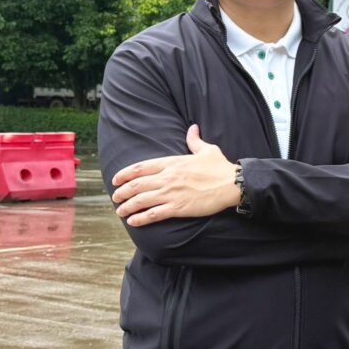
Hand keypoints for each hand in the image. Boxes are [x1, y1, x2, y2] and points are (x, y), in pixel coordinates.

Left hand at [111, 125, 240, 226]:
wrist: (232, 184)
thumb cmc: (221, 167)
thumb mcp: (207, 150)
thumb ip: (195, 140)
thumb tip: (193, 128)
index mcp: (173, 163)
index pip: (141, 167)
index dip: (125, 174)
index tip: (116, 179)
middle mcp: (168, 177)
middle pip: (137, 184)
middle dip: (122, 192)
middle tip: (115, 197)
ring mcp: (172, 193)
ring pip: (141, 200)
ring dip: (127, 206)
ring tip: (120, 211)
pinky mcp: (179, 207)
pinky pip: (154, 214)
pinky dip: (141, 218)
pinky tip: (133, 221)